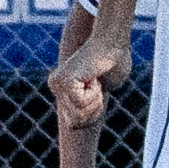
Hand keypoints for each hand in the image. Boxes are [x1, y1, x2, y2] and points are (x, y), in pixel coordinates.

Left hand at [50, 2, 135, 123]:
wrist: (113, 43)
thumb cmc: (114, 62)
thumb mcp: (103, 89)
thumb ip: (93, 103)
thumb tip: (88, 117)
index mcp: (63, 88)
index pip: (73, 124)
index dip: (92, 115)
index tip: (99, 92)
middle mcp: (55, 86)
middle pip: (74, 124)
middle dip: (93, 110)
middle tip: (97, 86)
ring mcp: (57, 84)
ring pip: (78, 115)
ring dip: (94, 101)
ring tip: (95, 80)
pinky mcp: (64, 81)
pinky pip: (81, 103)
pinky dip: (94, 94)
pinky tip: (93, 76)